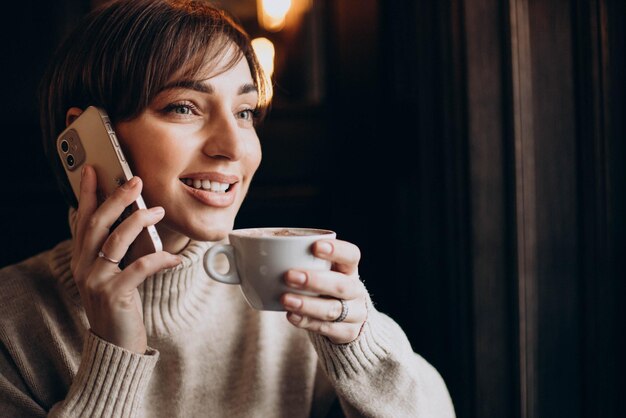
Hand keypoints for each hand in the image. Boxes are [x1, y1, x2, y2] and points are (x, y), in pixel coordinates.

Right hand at [71, 165, 180, 352]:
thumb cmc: (119, 305)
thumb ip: (117, 251)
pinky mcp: (113, 294)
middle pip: (97, 224)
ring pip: (115, 241)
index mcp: (81, 259)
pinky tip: (176, 259)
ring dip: (138, 221)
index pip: (82, 220)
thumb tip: (135, 221)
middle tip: (135, 181)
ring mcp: (95, 281)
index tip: (93, 170)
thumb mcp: (113, 274)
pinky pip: (139, 268)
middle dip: (117, 198)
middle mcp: (83, 267)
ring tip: (158, 211)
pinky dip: (159, 260)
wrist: (115, 344)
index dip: (88, 194)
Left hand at [281, 239, 366, 343]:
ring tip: (285, 299)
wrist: (346, 320)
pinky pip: (326, 328)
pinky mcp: (346, 333)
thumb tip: (251, 250)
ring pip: (333, 309)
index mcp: (349, 269)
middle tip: (289, 275)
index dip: (337, 250)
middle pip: (342, 285)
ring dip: (307, 304)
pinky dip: (306, 321)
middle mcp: (355, 290)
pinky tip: (290, 315)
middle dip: (315, 280)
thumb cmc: (324, 287)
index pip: (351, 255)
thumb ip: (298, 261)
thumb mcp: (321, 271)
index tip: (315, 246)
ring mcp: (354, 313)